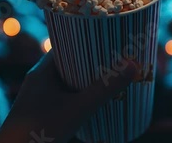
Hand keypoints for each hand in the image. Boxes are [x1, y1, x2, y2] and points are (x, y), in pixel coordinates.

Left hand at [0, 49, 135, 142]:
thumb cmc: (40, 130)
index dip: (86, 41)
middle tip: (114, 60)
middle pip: (68, 63)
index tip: (106, 40)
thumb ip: (105, 89)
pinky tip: (91, 104)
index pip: (66, 45)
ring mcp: (37, 98)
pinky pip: (62, 97)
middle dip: (90, 63)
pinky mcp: (39, 113)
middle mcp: (38, 80)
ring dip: (84, 81)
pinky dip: (77, 97)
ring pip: (65, 82)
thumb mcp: (79, 109)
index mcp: (42, 70)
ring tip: (108, 80)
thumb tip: (134, 65)